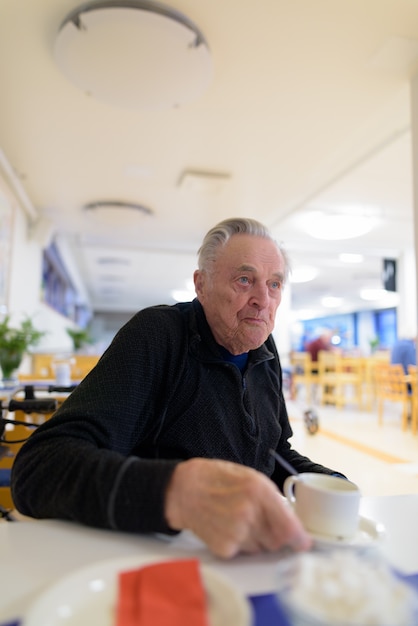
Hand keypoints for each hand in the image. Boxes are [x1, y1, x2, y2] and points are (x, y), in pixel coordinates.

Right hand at [164, 458, 311, 558]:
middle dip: (274, 534)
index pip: (289, 526)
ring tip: (237, 519)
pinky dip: (239, 544)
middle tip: (259, 521)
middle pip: (277, 541)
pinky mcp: (224, 547)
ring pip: (261, 548)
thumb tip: (292, 525)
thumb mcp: (251, 477)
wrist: (184, 489)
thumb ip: (273, 500)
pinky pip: (243, 553)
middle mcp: (249, 513)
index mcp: (259, 491)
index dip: (299, 538)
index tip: (303, 543)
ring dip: (256, 539)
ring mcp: (235, 532)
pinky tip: (227, 527)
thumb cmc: (218, 479)